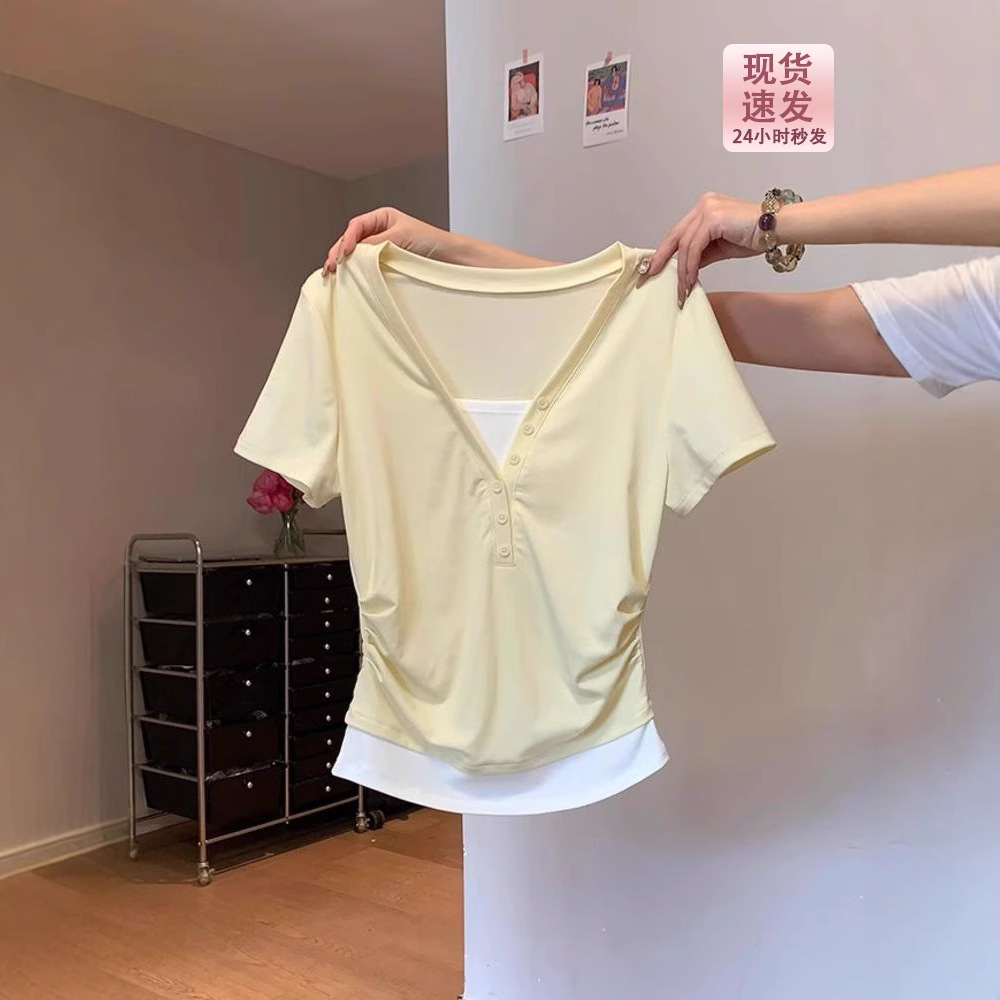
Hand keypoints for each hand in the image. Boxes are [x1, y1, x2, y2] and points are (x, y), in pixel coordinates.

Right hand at [322, 207, 451, 274]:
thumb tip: (354, 252)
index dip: (347, 239)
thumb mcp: (401, 237)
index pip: (356, 226)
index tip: (345, 254)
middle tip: (330, 267)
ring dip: (343, 262)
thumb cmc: (431, 242)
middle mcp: (379, 230)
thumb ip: (376, 243)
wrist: (450, 257)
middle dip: (339, 252)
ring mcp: (381, 246)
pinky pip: (366, 264)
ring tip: (332, 273)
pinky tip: (347, 277)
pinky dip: (355, 269)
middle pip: (352, 239)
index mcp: (382, 217)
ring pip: (356, 252)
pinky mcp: (385, 262)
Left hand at [648, 193, 763, 302]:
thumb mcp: (720, 248)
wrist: (777, 229)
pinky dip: (690, 266)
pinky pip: (694, 247)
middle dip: (662, 259)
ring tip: (682, 289)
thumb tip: (685, 269)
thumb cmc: (755, 235)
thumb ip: (701, 254)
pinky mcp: (713, 217)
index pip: (679, 232)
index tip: (655, 268)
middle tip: (651, 276)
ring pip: (685, 245)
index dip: (665, 251)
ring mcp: (707, 209)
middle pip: (676, 236)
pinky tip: (691, 280)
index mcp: (705, 209)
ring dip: (682, 270)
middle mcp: (704, 205)